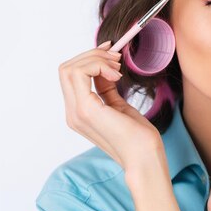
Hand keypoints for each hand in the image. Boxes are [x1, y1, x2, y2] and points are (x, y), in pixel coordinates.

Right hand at [58, 40, 164, 173]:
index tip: (111, 52)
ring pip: (70, 68)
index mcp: (78, 113)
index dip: (89, 58)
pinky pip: (80, 73)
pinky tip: (116, 75)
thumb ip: (105, 89)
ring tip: (118, 67)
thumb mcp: (118, 105)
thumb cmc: (138, 136)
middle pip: (66, 68)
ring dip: (96, 59)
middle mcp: (72, 113)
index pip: (69, 76)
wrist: (145, 157)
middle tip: (116, 58)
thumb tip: (102, 69)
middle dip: (92, 55)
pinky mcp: (87, 109)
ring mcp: (77, 112)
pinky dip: (98, 66)